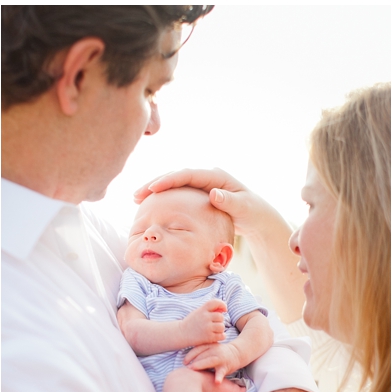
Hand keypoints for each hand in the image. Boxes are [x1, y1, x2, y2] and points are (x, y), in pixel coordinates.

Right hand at [134, 168, 266, 237]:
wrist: (255, 217)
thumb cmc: (252, 213)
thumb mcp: (244, 208)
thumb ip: (230, 201)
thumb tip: (213, 194)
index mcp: (215, 176)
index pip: (187, 174)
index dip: (168, 180)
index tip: (153, 188)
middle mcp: (205, 177)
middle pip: (175, 176)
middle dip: (154, 184)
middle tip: (136, 195)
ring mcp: (199, 185)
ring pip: (172, 184)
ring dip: (153, 190)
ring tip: (136, 198)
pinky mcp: (195, 194)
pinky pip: (174, 193)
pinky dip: (161, 198)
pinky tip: (146, 205)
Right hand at [180, 299, 226, 345]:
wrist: (181, 334)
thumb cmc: (192, 323)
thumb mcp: (198, 313)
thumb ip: (210, 310)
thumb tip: (224, 309)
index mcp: (201, 310)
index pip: (215, 302)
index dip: (222, 304)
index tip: (224, 309)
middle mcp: (205, 317)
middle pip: (221, 317)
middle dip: (219, 321)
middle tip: (213, 324)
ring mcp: (207, 327)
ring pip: (222, 327)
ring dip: (220, 329)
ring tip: (213, 330)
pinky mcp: (208, 337)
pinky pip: (222, 336)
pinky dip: (221, 336)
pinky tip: (215, 336)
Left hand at [184, 342, 240, 382]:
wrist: (237, 353)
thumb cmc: (218, 353)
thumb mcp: (209, 348)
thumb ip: (200, 353)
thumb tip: (185, 362)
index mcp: (209, 345)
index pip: (198, 349)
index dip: (190, 355)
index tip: (184, 362)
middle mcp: (215, 350)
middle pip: (202, 355)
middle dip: (194, 361)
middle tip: (187, 367)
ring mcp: (221, 358)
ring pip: (210, 361)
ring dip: (201, 365)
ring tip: (193, 369)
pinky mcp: (226, 366)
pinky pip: (221, 372)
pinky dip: (219, 377)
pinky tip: (216, 382)